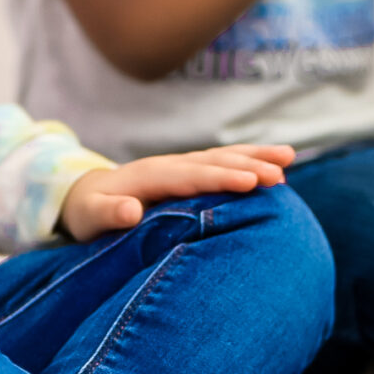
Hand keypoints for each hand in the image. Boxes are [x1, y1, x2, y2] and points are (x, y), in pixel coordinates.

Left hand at [59, 145, 296, 242]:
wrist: (84, 196)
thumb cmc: (88, 213)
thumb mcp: (90, 216)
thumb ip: (108, 213)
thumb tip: (130, 211)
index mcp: (149, 176)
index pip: (191, 176)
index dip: (220, 178)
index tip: (249, 182)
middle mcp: (169, 165)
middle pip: (213, 161)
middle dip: (247, 165)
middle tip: (279, 174)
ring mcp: (180, 166)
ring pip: (223, 157)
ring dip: (255, 156)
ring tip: (289, 158)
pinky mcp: (189, 172)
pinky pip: (222, 163)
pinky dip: (248, 160)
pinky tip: (275, 165)